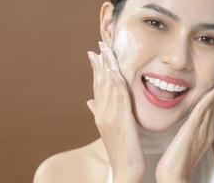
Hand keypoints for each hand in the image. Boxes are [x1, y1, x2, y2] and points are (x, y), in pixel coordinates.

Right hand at [86, 42, 145, 181]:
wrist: (124, 169)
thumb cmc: (120, 150)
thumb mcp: (108, 129)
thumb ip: (100, 113)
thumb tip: (88, 101)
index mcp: (101, 113)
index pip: (97, 86)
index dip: (96, 69)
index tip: (94, 54)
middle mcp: (103, 112)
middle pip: (100, 83)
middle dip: (99, 63)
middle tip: (99, 45)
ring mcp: (110, 116)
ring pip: (108, 87)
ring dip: (106, 67)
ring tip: (105, 50)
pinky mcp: (121, 120)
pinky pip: (118, 98)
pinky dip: (115, 83)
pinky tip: (113, 71)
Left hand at [155, 66, 213, 181]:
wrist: (173, 175)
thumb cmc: (176, 160)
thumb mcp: (188, 143)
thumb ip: (195, 132)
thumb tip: (203, 123)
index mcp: (205, 132)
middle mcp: (207, 130)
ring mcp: (202, 131)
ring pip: (213, 105)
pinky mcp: (192, 131)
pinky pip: (202, 112)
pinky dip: (210, 99)